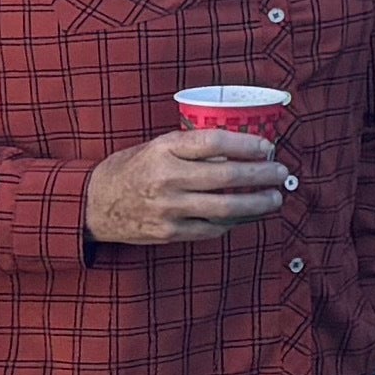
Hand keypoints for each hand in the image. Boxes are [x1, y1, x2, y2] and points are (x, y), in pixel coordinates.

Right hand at [86, 128, 294, 245]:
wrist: (93, 204)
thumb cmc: (131, 169)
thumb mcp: (156, 146)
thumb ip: (192, 147)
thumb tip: (238, 149)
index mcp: (164, 150)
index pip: (215, 142)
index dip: (247, 144)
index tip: (267, 147)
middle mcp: (167, 178)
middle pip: (227, 176)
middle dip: (262, 175)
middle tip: (281, 173)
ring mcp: (168, 209)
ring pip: (225, 208)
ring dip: (257, 204)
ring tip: (274, 198)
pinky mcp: (169, 232)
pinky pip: (212, 229)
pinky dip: (234, 222)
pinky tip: (247, 216)